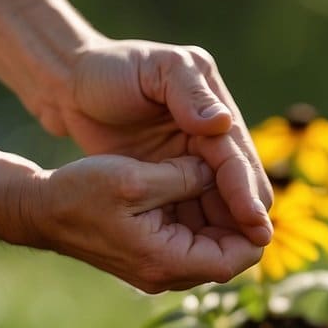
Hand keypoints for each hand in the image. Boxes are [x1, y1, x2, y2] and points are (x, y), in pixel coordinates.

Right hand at [21, 155, 263, 292]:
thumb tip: (220, 175)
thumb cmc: (81, 193)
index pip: (235, 259)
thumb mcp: (137, 179)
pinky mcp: (151, 254)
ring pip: (211, 245)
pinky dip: (201, 215)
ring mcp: (159, 266)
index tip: (259, 197)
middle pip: (227, 255)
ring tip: (222, 177)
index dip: (255, 230)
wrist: (39, 208)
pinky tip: (198, 182)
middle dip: (239, 219)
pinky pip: (191, 239)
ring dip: (221, 215)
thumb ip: (185, 178)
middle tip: (244, 181)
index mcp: (166, 261)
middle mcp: (166, 273)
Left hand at [52, 38, 272, 246]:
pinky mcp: (170, 180)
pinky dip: (199, 232)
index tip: (256, 221)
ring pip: (222, 206)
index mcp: (216, 112)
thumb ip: (190, 94)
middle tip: (250, 249)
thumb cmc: (111, 69)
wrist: (71, 84)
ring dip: (226, 230)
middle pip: (242, 188)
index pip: (238, 160)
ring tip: (224, 258)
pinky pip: (194, 212)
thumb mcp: (156, 69)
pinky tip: (196, 253)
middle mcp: (213, 141)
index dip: (247, 190)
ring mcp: (192, 162)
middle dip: (246, 217)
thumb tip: (222, 124)